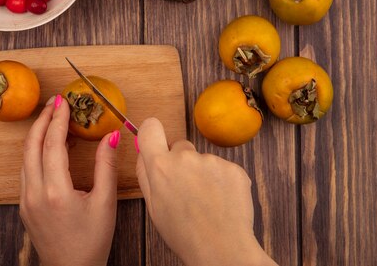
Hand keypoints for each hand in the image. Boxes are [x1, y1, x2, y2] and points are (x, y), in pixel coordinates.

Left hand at [20, 95, 119, 265]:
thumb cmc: (92, 242)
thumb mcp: (105, 203)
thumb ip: (106, 166)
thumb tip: (112, 135)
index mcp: (55, 192)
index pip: (52, 144)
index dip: (58, 119)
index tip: (64, 101)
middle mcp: (34, 193)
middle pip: (32, 145)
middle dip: (43, 120)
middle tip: (55, 102)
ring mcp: (25, 200)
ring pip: (25, 157)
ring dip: (37, 135)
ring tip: (53, 118)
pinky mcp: (24, 205)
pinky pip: (26, 169)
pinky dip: (35, 151)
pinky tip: (49, 147)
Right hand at [135, 118, 276, 265]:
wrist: (222, 249)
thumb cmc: (184, 234)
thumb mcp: (153, 207)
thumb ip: (146, 174)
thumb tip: (143, 152)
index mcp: (160, 166)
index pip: (150, 128)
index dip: (152, 132)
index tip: (154, 139)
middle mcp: (185, 157)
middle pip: (179, 146)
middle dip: (181, 162)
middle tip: (186, 190)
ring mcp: (211, 161)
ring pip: (203, 160)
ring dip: (203, 174)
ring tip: (206, 202)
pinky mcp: (233, 168)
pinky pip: (223, 168)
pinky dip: (222, 182)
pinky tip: (221, 202)